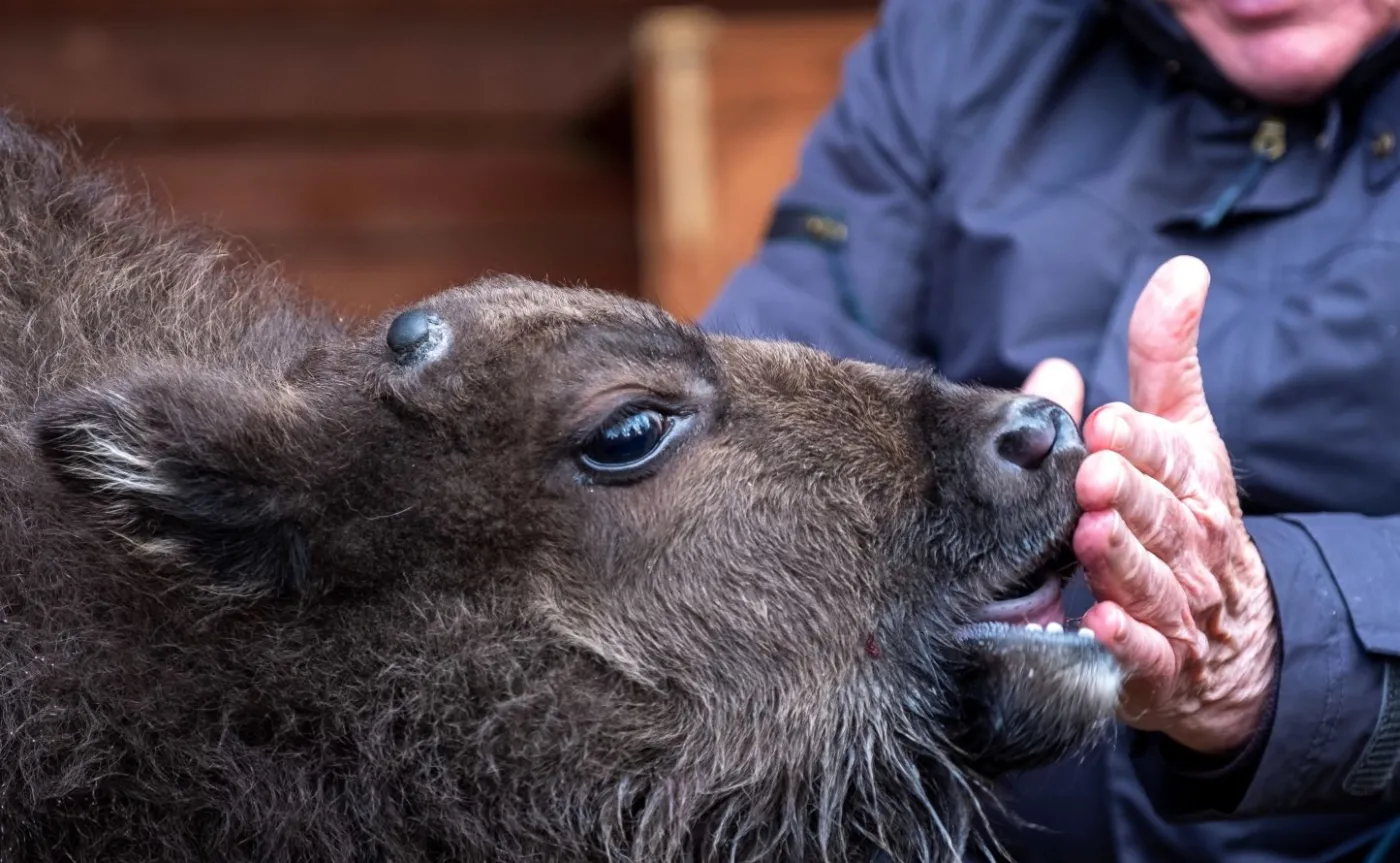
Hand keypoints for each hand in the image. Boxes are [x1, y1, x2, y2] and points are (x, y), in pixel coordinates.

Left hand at [1021, 256, 1278, 754]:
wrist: (1233, 635)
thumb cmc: (1188, 511)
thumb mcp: (1186, 430)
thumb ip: (1166, 358)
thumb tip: (1181, 271)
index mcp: (1191, 481)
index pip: (1171, 456)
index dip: (1141, 441)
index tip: (1107, 422)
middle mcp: (1189, 542)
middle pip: (1161, 516)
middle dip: (1130, 494)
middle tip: (1094, 473)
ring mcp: (1178, 606)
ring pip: (1154, 580)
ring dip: (1124, 559)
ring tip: (1091, 536)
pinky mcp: (1160, 662)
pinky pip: (1148, 653)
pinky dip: (1127, 640)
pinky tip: (1098, 623)